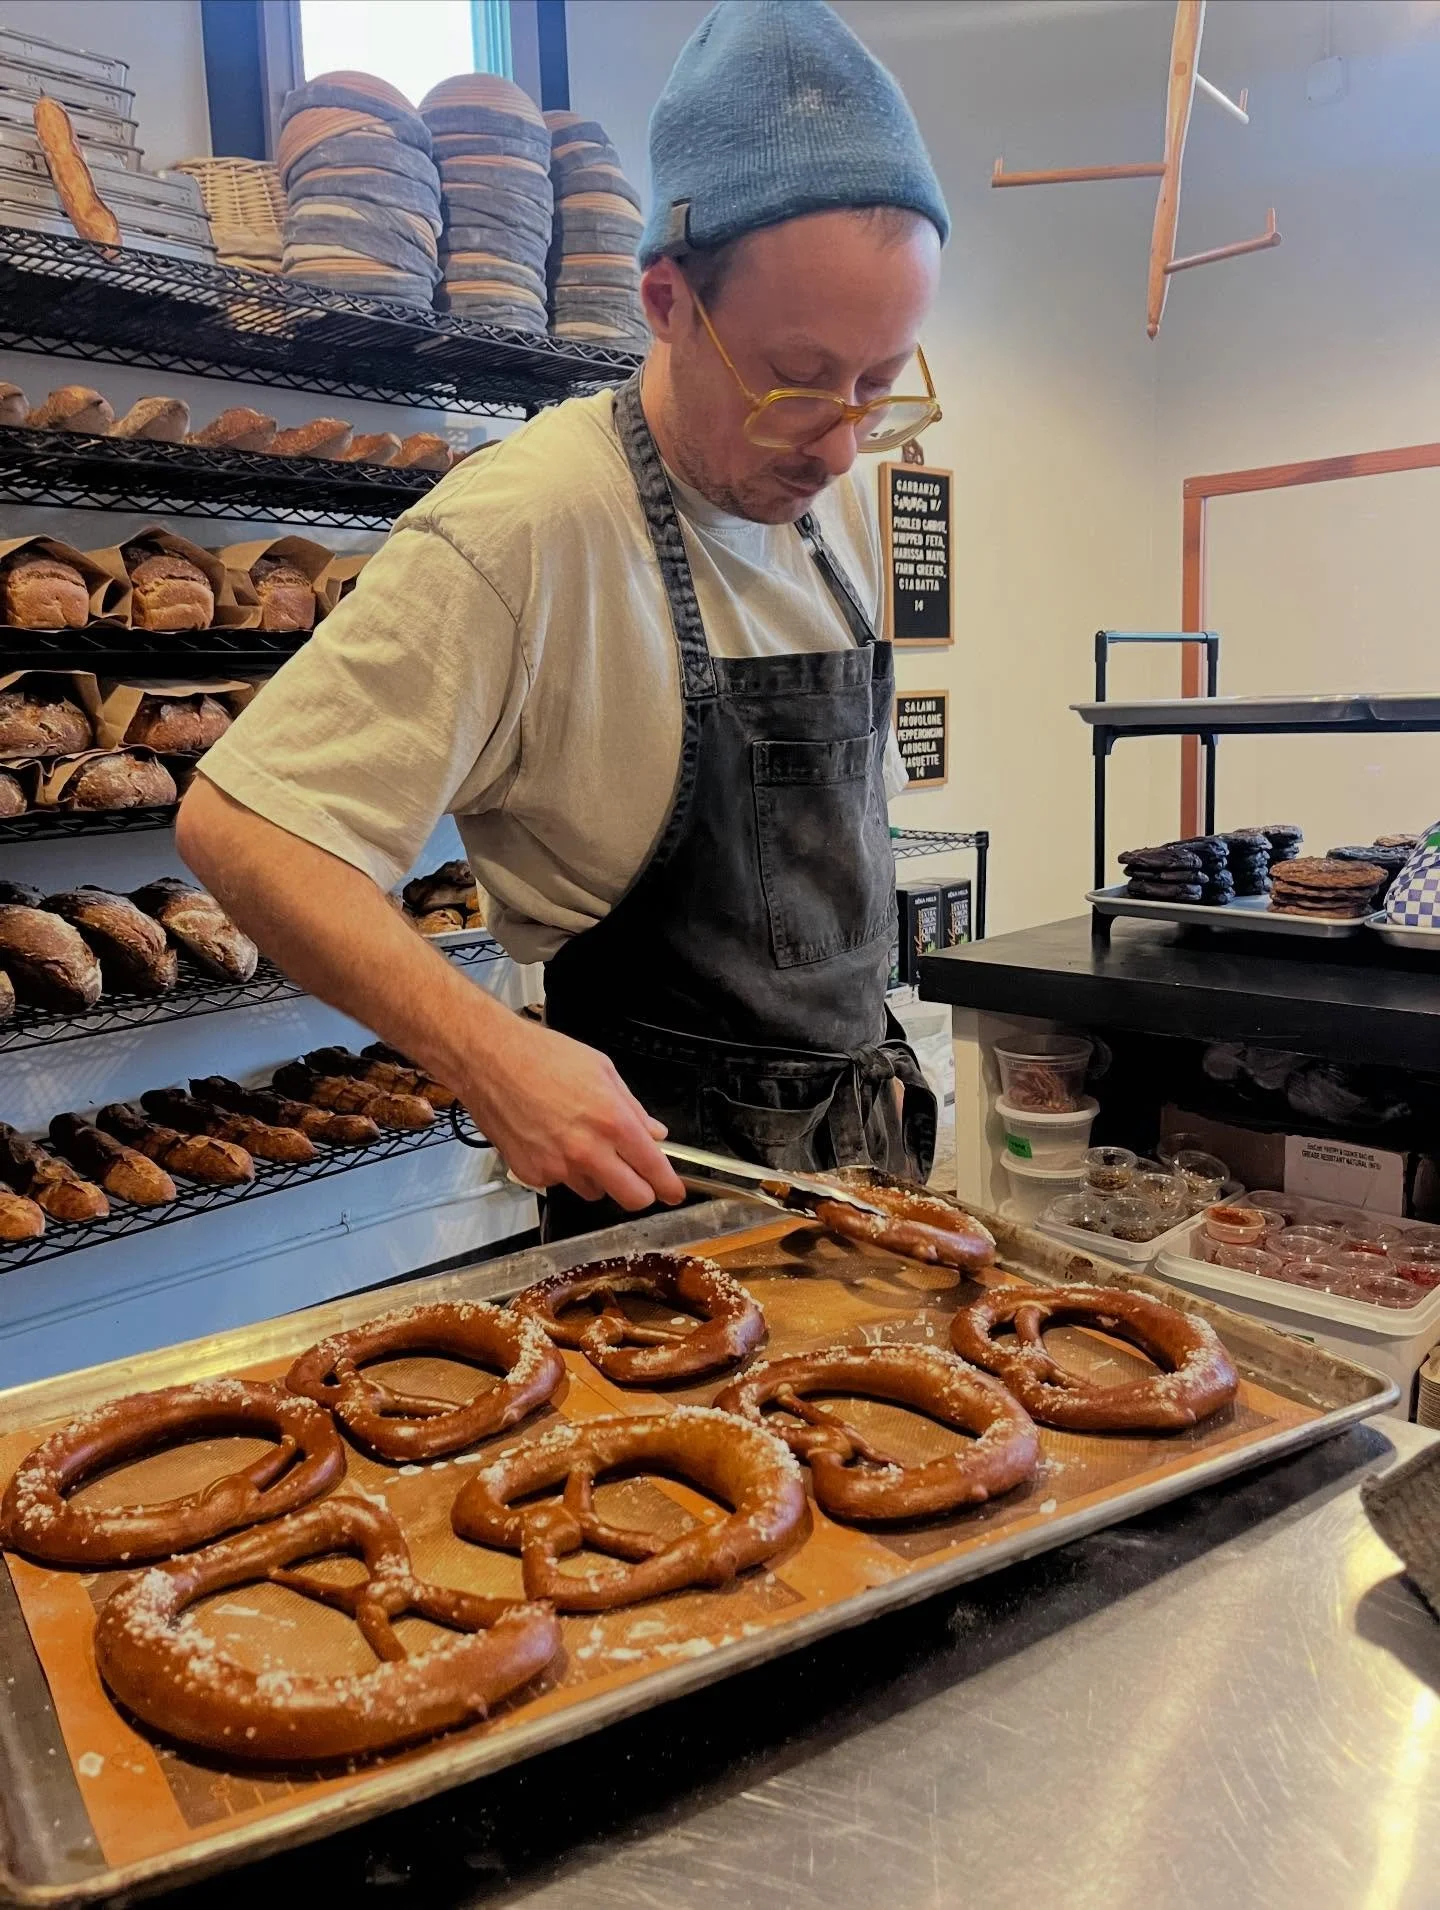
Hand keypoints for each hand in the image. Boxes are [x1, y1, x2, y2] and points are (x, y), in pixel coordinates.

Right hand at [471, 1015, 686, 1210]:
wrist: (489, 1060)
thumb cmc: (541, 1056)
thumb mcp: (601, 1070)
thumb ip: (632, 1107)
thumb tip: (654, 1132)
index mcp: (613, 1121)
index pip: (653, 1168)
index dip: (669, 1186)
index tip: (674, 1193)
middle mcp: (588, 1150)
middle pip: (631, 1198)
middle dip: (641, 1194)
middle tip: (639, 1182)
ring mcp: (558, 1167)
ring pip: (594, 1192)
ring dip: (598, 1178)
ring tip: (580, 1143)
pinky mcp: (532, 1174)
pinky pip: (559, 1184)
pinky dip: (562, 1171)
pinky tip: (551, 1141)